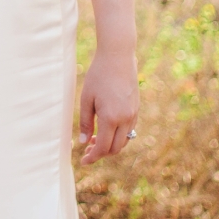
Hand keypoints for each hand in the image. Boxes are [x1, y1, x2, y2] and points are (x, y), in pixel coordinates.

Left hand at [78, 49, 138, 163]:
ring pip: (123, 141)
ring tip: (94, 139)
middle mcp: (125, 119)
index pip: (103, 147)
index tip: (83, 161)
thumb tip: (83, 142)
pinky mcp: (136, 110)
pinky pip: (128, 131)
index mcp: (110, 118)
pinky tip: (106, 129)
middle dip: (101, 153)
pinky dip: (118, 136)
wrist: (118, 57)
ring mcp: (133, 115)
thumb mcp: (86, 98)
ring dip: (110, 145)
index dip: (92, 157)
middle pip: (115, 149)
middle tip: (87, 150)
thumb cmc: (98, 75)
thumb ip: (84, 122)